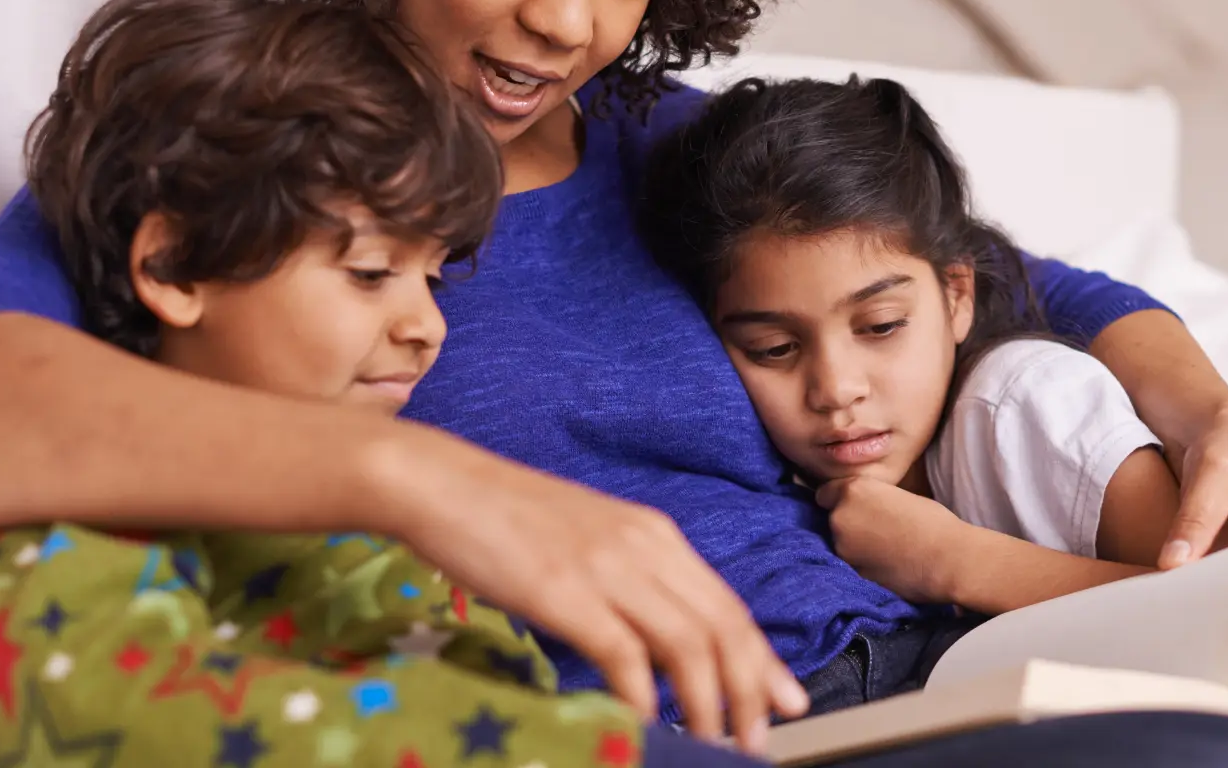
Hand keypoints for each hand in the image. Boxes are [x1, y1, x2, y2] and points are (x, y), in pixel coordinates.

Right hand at [380, 423, 807, 753]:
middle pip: (722, 626)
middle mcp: (644, 546)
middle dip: (750, 691)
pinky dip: (642, 696)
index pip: (728, 604)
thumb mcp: (588, 542)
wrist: (441, 484)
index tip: (786, 699)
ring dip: (709, 704)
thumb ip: (629, 582)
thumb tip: (655, 645)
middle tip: (759, 738)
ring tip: (714, 742)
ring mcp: (606, 567)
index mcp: (654, 535)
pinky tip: (644, 722)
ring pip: (688, 644)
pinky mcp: (565, 590)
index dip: (762, 657)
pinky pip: (625, 654)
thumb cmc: (504, 519)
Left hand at [815, 476, 970, 604]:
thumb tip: (866, 508)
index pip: (825, 494)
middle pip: (832, 519)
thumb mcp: (897, 495)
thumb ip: (873, 499)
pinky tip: (884, 564)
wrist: (948, 559)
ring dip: (854, 545)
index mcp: (853, 491)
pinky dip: (862, 564)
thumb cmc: (933, 522)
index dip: (839, 500)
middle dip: (848, 523)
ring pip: (840, 543)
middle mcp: (840, 517)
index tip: (853, 507)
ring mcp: (843, 548)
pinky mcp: (852, 573)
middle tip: (876, 530)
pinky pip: (851, 564)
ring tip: (883, 549)